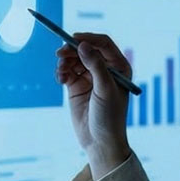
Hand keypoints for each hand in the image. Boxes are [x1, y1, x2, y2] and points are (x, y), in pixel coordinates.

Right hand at [54, 32, 132, 178]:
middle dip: (72, 50)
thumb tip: (83, 44)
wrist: (99, 142)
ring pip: (74, 59)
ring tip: (61, 72)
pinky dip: (61, 72)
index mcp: (119, 66)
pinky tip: (60, 79)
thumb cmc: (109, 116)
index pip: (103, 44)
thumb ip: (95, 65)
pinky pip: (66, 71)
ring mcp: (89, 77)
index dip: (88, 39)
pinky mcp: (76, 86)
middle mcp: (105, 69)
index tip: (74, 40)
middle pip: (85, 49)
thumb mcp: (105, 89)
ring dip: (65, 62)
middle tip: (60, 54)